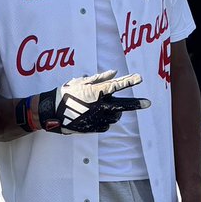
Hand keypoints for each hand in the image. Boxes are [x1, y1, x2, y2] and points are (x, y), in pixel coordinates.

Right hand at [36, 70, 150, 133]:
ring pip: (115, 115)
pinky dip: (105, 119)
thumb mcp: (80, 82)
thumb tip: (114, 73)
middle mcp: (100, 106)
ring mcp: (98, 118)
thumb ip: (99, 78)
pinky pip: (106, 124)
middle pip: (124, 105)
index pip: (117, 85)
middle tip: (148, 103)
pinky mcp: (94, 127)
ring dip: (115, 111)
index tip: (140, 78)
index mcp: (97, 92)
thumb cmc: (66, 93)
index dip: (129, 81)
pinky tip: (97, 116)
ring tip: (105, 107)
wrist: (52, 112)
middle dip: (137, 104)